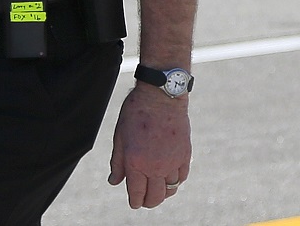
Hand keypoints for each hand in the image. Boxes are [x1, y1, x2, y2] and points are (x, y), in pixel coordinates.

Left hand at [107, 85, 191, 208]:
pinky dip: (176, 181)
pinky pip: (182, 177)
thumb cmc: (136, 113)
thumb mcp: (119, 136)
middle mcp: (155, 166)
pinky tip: (169, 177)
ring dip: (163, 192)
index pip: (136, 193)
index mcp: (136, 162)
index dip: (135, 202)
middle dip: (148, 202)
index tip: (134, 203)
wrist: (161, 96)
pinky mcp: (185, 155)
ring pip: (170, 189)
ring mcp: (172, 161)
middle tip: (145, 200)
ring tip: (157, 189)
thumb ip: (117, 162)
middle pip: (155, 197)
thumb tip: (114, 182)